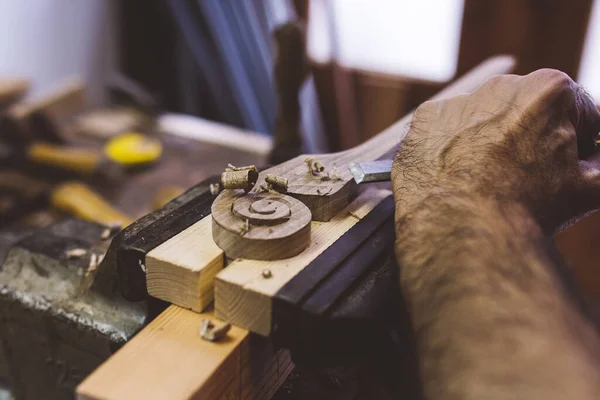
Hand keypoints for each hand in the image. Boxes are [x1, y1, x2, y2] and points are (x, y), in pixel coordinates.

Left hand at [392, 69, 599, 232]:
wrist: (463, 229)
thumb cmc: (528, 208)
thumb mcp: (590, 186)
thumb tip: (593, 160)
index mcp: (549, 89)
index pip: (579, 112)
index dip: (579, 144)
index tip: (567, 166)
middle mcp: (501, 85)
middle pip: (528, 113)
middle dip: (532, 139)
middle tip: (526, 177)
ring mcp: (458, 101)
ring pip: (485, 121)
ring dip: (490, 142)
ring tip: (488, 181)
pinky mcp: (424, 121)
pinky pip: (446, 131)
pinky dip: (452, 149)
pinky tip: (458, 175)